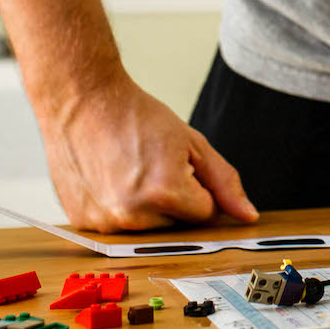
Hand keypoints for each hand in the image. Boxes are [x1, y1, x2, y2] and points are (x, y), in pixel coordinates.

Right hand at [41, 74, 257, 231]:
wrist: (81, 100)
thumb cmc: (137, 116)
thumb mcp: (192, 143)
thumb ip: (224, 182)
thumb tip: (248, 216)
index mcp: (166, 193)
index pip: (205, 212)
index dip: (197, 187)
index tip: (176, 164)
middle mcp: (133, 214)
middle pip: (176, 224)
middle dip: (172, 199)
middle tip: (149, 164)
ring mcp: (105, 221)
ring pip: (147, 228)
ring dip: (144, 206)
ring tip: (126, 170)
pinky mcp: (84, 222)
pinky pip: (117, 225)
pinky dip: (117, 206)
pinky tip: (108, 178)